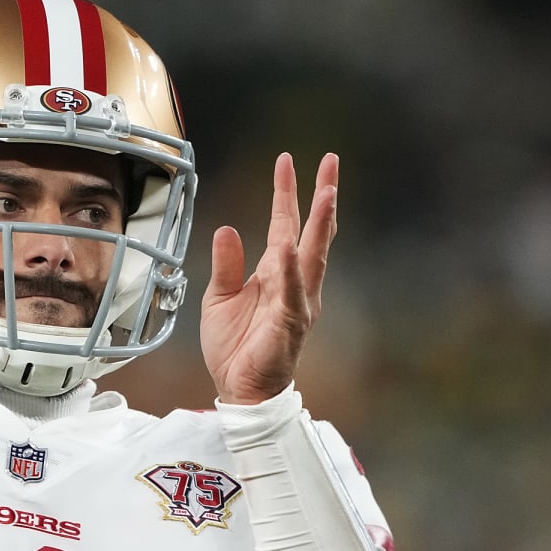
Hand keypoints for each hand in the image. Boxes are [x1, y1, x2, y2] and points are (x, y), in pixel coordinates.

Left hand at [199, 152, 337, 404]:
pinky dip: (290, 270)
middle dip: (322, 196)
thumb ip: (226, 264)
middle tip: (331, 161)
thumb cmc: (234, 347)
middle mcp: (293, 282)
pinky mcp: (290, 323)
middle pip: (311, 232)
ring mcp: (297, 301)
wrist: (239, 388)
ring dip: (320, 224)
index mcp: (275, 273)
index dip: (286, 193)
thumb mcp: (218, 298)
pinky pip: (292, 292)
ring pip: (313, 256)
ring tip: (327, 192)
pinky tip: (288, 247)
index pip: (285, 225)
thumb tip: (226, 229)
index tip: (287, 162)